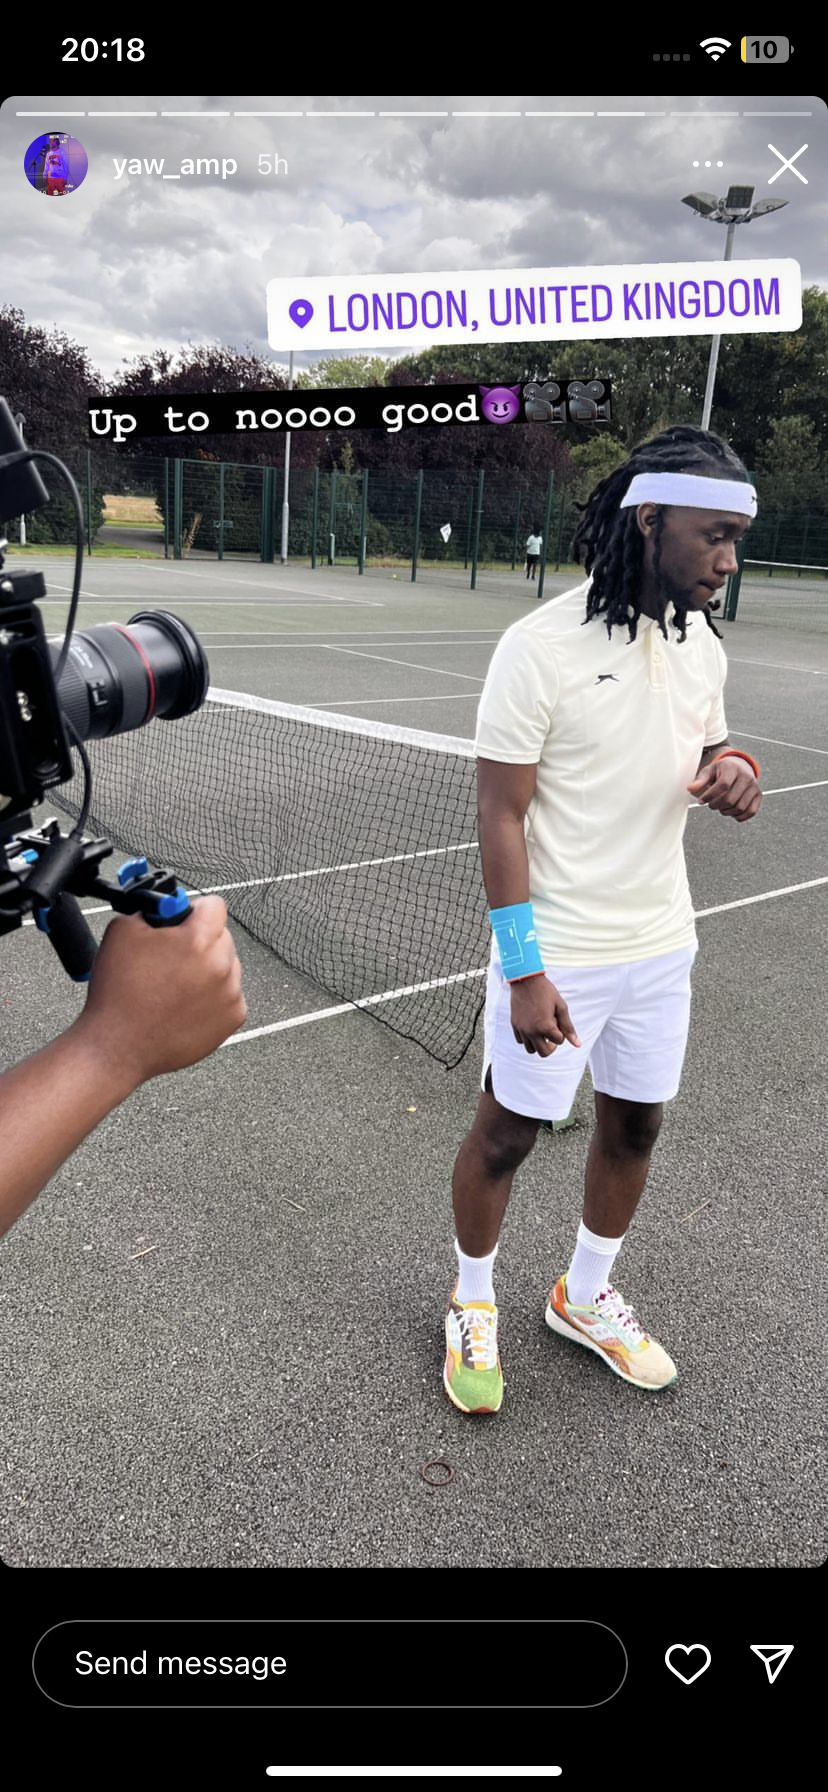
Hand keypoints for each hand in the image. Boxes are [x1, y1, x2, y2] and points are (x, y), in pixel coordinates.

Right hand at [77, 895, 245, 1086]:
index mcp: (198, 940)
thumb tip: (165, 908)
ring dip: (208, 969)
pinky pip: (229, 995)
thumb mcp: (122, 930)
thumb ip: (151, 910)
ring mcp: (230, 995)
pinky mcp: (232, 1019)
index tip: (181, 921)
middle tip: (171, 957)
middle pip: (222, 937)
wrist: (117, 1046)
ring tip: (175, 986)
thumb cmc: (118, 993)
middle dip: (199, 941)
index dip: (193, 910)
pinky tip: (184, 1005)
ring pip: (227, 966)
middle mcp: (222, 966)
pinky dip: (212, 997)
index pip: (214, 906)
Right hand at [510, 976, 582, 1055]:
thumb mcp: (561, 1007)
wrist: (526, 980)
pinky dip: (527, 1038)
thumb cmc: (546, 991)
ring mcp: (522, 1029)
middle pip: (544, 1053)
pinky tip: (532, 1027)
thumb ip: (568, 1027)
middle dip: (551, 1046)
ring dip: (538, 1044)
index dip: (562, 1032)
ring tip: (542, 1031)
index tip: (558, 1021)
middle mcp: (532, 1031)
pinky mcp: (514, 1025)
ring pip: (531, 1050)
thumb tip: (577, 1044)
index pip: (559, 1041)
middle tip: (552, 1034)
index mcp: (545, 1026)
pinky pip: (521, 1041)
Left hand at [687, 758, 761, 821]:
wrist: (738, 768)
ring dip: (726, 812)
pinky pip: (750, 812)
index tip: (701, 801)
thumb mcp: (709, 772)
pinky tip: (730, 811)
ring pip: (739, 807)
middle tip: (711, 805)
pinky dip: (739, 816)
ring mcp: (754, 786)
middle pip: (730, 799)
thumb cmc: (721, 771)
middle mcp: (746, 776)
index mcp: (732, 768)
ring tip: (720, 807)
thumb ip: (700, 781)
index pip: (722, 785)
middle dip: (716, 806)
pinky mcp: (759, 795)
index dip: (710, 796)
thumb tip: (690, 789)